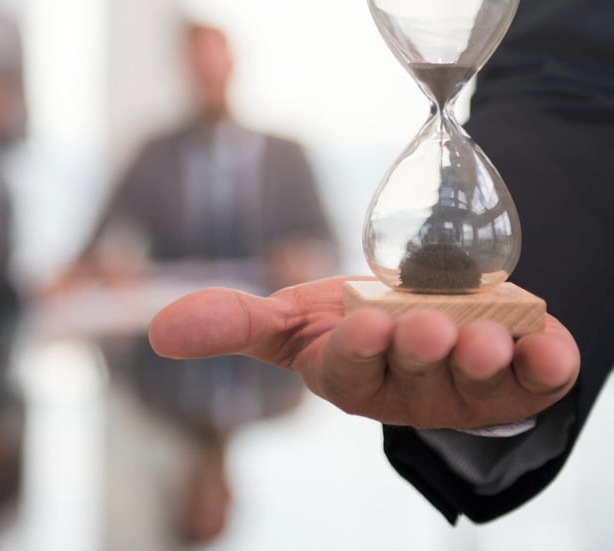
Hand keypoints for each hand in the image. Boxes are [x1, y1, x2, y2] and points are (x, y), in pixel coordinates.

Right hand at [149, 276, 579, 429]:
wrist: (427, 315)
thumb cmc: (352, 323)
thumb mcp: (293, 318)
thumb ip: (232, 322)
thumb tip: (156, 330)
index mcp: (353, 378)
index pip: (352, 369)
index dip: (361, 349)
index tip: (368, 320)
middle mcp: (412, 390)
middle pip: (416, 375)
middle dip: (421, 351)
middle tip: (429, 327)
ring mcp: (470, 388)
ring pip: (477, 382)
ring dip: (483, 359)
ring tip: (483, 334)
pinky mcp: (521, 379)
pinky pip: (541, 378)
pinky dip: (549, 360)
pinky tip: (550, 343)